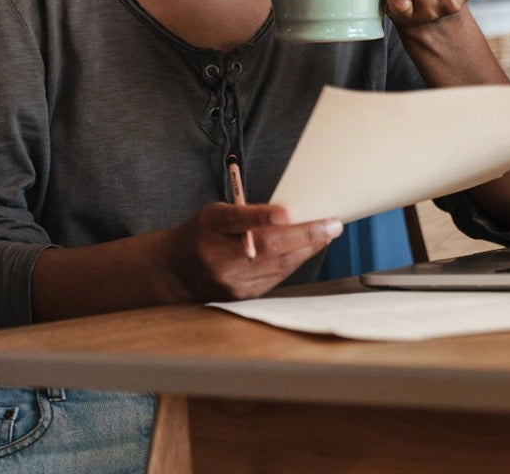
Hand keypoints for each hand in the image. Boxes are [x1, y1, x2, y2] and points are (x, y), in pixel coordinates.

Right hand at [166, 202, 342, 301]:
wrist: (177, 272)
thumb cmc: (201, 235)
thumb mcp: (215, 213)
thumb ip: (246, 213)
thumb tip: (285, 215)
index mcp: (210, 230)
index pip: (238, 221)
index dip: (263, 217)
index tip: (288, 213)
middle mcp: (221, 260)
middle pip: (268, 249)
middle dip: (305, 236)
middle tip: (332, 225)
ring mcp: (232, 283)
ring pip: (278, 266)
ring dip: (307, 250)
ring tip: (327, 233)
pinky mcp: (243, 297)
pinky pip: (276, 277)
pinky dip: (294, 262)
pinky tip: (308, 249)